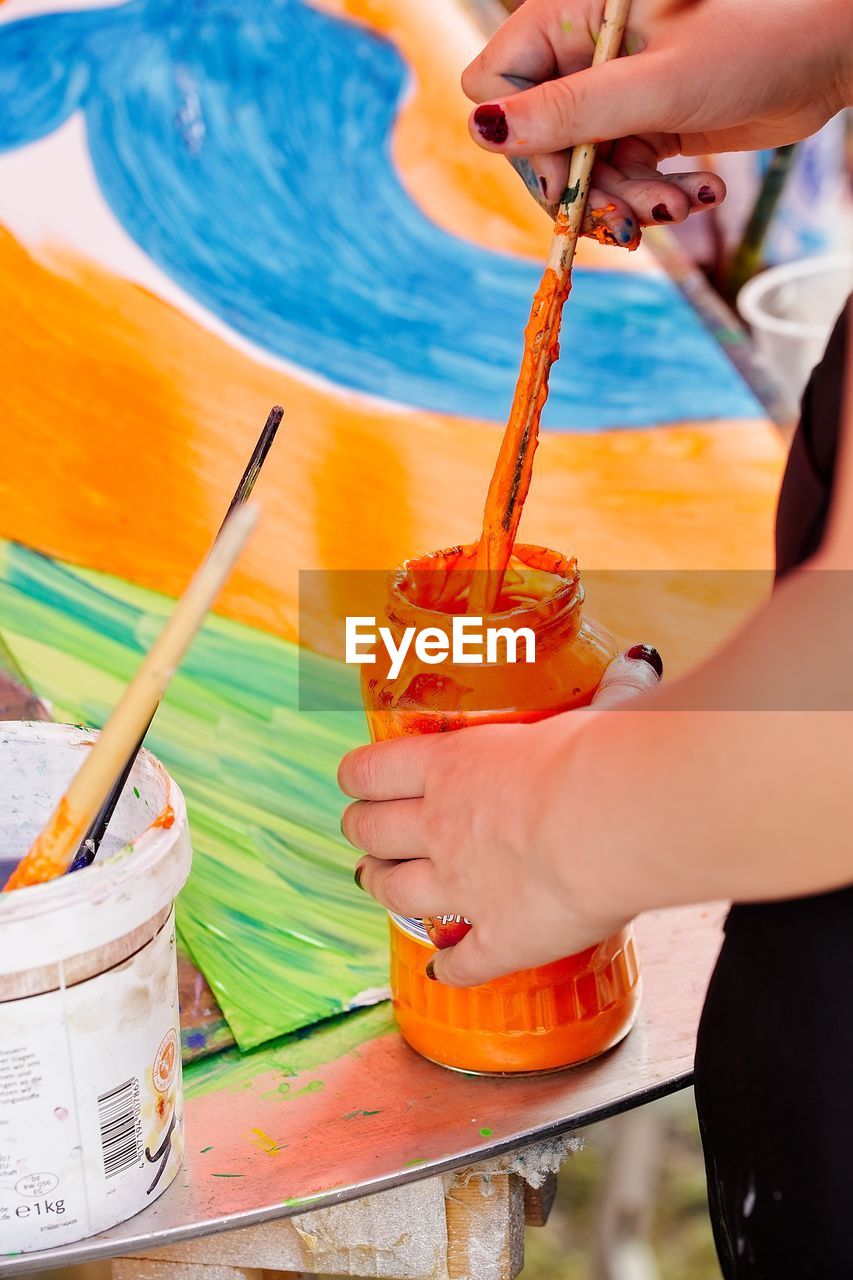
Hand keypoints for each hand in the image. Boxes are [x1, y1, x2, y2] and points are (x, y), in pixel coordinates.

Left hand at [339, 645, 661, 986]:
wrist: (616, 818)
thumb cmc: (602, 754)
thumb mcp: (595, 711)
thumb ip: (608, 695)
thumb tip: (639, 664)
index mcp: (452, 765)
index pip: (373, 769)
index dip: (357, 778)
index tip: (355, 780)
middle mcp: (442, 825)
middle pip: (371, 831)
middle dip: (361, 832)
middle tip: (364, 833)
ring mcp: (464, 886)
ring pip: (396, 893)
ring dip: (381, 888)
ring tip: (376, 884)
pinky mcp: (501, 937)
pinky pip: (462, 963)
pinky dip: (450, 970)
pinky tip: (444, 973)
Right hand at [463, 0, 851, 245]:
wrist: (835, 49)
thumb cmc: (757, 40)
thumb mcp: (656, 84)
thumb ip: (568, 111)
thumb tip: (482, 130)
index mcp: (572, 15)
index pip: (496, 83)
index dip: (521, 140)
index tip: (565, 177)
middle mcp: (586, 53)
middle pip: (542, 142)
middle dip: (586, 189)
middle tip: (632, 221)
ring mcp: (619, 90)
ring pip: (586, 170)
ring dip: (630, 202)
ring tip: (681, 205)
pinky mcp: (650, 123)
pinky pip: (627, 177)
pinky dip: (658, 196)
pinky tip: (701, 192)